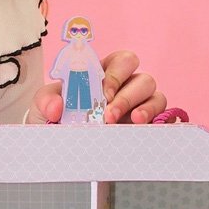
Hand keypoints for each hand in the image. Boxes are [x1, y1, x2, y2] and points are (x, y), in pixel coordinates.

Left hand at [28, 50, 165, 124]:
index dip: (117, 74)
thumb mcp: (44, 108)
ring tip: (132, 123)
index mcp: (106, 76)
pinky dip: (160, 123)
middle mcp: (128, 89)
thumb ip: (46, 100)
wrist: (59, 147)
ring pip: (157, 97)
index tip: (103, 94)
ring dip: (147, 109)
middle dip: (128, 96)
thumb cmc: (56, 120)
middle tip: (109, 116)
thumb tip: (56, 107)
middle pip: (144, 78)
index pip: (123, 61)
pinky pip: (165, 120)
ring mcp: (141, 108)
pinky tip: (145, 131)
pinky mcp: (150, 127)